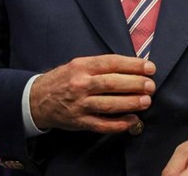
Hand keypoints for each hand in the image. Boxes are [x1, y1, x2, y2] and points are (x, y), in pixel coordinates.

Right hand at [30, 55, 155, 132]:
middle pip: (112, 83)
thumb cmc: (62, 80)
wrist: (37, 99)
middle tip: (150, 86)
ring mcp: (79, 104)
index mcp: (80, 66)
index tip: (150, 68)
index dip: (133, 65)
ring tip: (146, 101)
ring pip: (110, 104)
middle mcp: (80, 84)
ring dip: (131, 103)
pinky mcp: (80, 121)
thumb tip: (131, 68)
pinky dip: (120, 123)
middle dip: (136, 84)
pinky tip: (133, 120)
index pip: (111, 63)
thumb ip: (99, 67)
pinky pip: (103, 124)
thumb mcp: (76, 65)